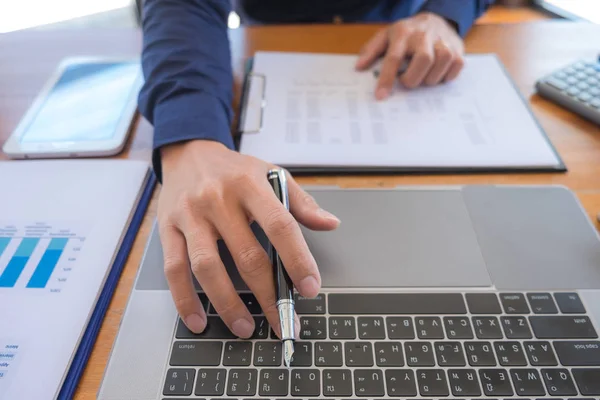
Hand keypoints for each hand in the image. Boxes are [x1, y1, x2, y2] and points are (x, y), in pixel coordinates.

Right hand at [158, 140, 339, 337]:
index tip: (309, 287)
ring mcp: (190, 216)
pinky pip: (174, 270)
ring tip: (245, 327)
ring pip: (207, 267)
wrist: (188, 153)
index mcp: (250, 184)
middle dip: (267, 294)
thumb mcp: (270, 173)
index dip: (297, 259)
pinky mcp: (168, 230)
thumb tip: (330, 224)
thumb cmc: (233, 169)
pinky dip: (185, 300)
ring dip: (227, 303)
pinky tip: (199, 320)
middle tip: (283, 320)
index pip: (280, 225)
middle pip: (246, 254)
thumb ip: (301, 201)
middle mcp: (218, 199)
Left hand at [356, 12, 464, 98]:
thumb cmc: (408, 33)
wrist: (437, 18)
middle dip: (413, 79)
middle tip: (407, 82)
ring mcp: (443, 41)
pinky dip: (446, 76)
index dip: (387, 78)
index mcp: (403, 33)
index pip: (394, 58)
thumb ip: (371, 51)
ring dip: (430, 78)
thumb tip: (359, 67)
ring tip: (422, 77)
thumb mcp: (386, 36)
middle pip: (423, 60)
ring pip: (440, 64)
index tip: (381, 96)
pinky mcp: (458, 48)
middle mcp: (424, 35)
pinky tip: (437, 74)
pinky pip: (455, 67)